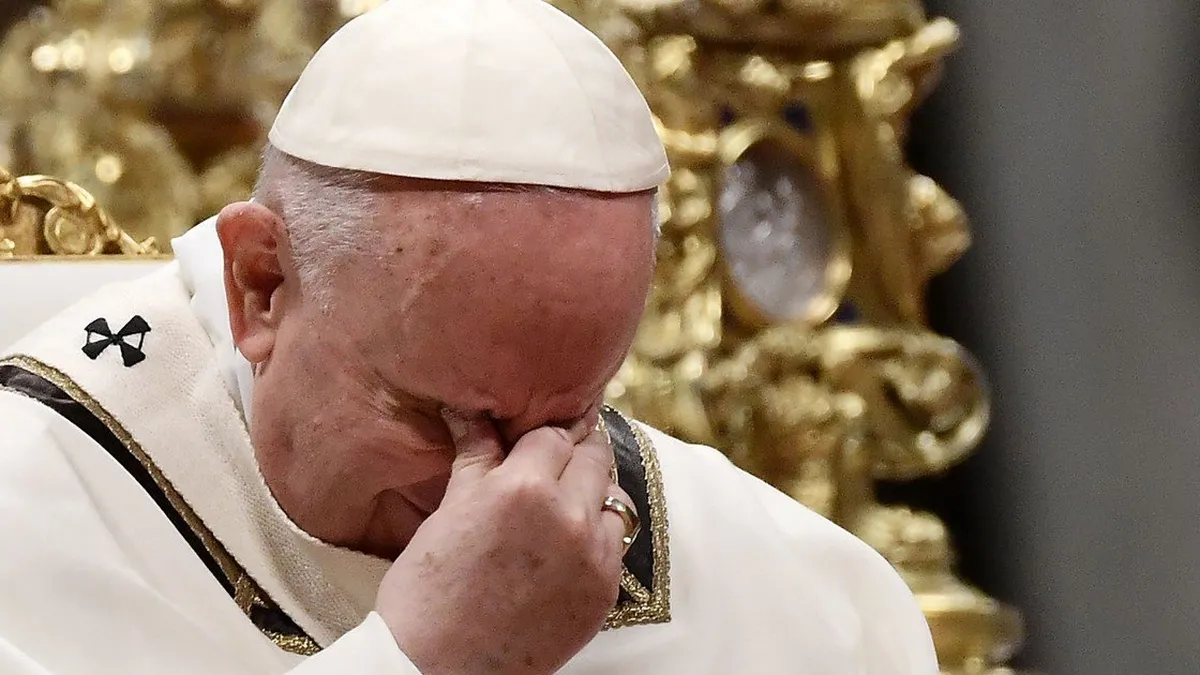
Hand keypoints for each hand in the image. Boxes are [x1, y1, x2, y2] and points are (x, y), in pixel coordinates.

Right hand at [375, 408, 635, 674]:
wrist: (438, 671)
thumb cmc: (428, 592)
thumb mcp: (448, 511)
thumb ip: (475, 457)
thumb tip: (471, 413)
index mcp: (524, 487)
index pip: (553, 434)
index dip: (542, 432)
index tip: (541, 433)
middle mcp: (569, 516)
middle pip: (593, 457)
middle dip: (575, 452)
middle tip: (556, 457)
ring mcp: (593, 557)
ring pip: (612, 497)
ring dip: (592, 492)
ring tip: (562, 502)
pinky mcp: (605, 592)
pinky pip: (615, 544)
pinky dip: (597, 535)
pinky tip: (566, 543)